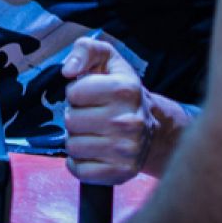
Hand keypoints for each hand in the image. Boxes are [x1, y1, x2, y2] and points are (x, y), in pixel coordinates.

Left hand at [62, 37, 197, 181]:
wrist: (153, 127)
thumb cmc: (122, 92)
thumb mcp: (108, 60)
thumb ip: (86, 50)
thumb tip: (68, 70)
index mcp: (125, 90)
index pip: (74, 93)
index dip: (77, 93)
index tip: (90, 95)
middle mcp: (128, 121)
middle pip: (71, 121)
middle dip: (76, 116)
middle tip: (92, 115)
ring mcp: (126, 150)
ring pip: (73, 146)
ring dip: (77, 139)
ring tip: (94, 133)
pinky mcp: (120, 172)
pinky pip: (79, 170)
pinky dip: (79, 162)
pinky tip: (93, 152)